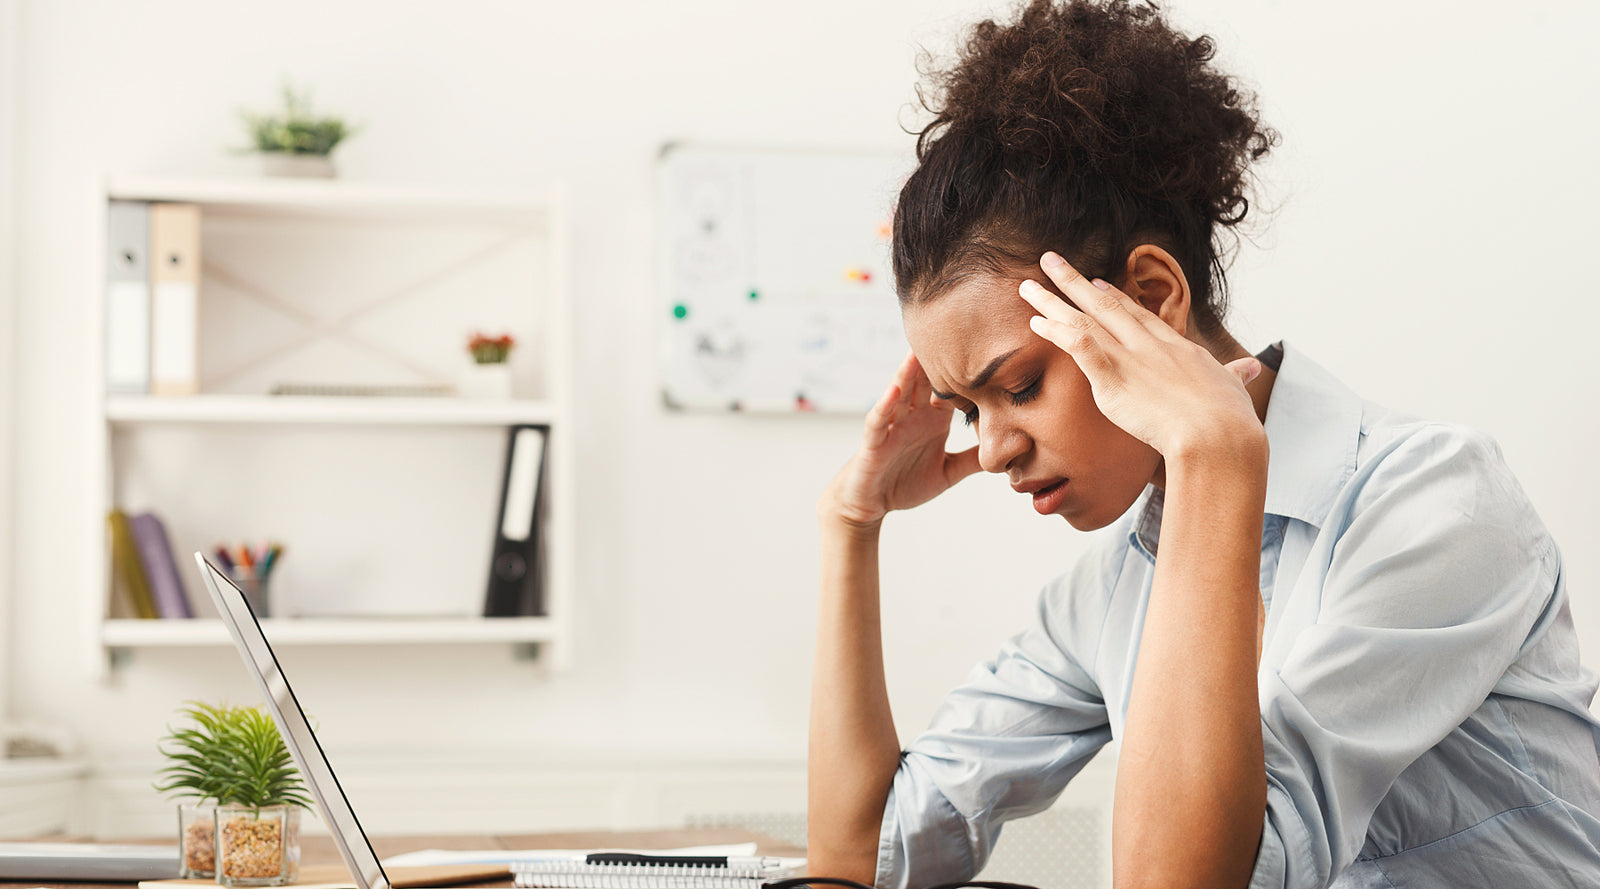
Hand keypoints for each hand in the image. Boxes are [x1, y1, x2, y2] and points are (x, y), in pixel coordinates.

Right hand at [822, 350, 981, 527]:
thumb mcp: (948, 472)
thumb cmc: (905, 483)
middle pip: (926, 382)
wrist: (872, 503)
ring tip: (918, 350)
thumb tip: (1008, 451)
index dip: (967, 372)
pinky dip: (884, 404)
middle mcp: (913, 417)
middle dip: (936, 359)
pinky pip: (878, 420)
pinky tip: (893, 389)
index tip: (986, 349)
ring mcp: (892, 426)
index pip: (952, 390)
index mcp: (933, 421)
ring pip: (900, 392)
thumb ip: (972, 459)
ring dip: (908, 372)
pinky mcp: (873, 442)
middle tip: (954, 333)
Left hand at [1019, 252, 1263, 460]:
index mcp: (1176, 347)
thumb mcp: (1234, 389)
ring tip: (1027, 286)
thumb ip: (1234, 376)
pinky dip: (1057, 332)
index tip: (1098, 282)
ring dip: (1053, 301)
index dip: (1115, 298)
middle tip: (1051, 261)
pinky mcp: (1111, 377)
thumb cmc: (1229, 420)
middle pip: (1105, 305)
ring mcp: (1129, 357)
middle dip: (1075, 282)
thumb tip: (1253, 367)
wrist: (1218, 434)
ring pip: (1083, 319)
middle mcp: (1149, 344)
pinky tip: (1037, 322)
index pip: (1139, 315)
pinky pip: (1078, 345)